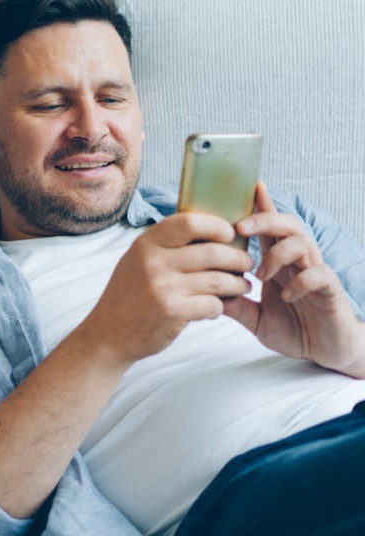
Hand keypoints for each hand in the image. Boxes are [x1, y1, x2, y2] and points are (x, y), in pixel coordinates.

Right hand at [78, 212, 254, 365]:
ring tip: (241, 286)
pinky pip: (213, 304)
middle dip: (238, 259)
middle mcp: (153, 262)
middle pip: (213, 252)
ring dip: (237, 284)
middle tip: (246, 264)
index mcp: (146, 244)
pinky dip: (220, 306)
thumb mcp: (137, 260)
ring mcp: (163, 288)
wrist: (109, 334)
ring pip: (219, 280)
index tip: (229, 235)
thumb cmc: (129, 295)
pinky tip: (216, 307)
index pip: (189, 222)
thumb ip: (165, 245)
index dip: (217, 226)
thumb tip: (209, 228)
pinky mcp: (172, 312)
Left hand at [224, 183, 364, 376]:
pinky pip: (319, 274)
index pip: (269, 228)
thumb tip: (205, 294)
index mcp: (279, 262)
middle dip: (263, 219)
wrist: (326, 350)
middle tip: (240, 228)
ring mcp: (315, 273)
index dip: (261, 205)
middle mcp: (298, 261)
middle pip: (286, 225)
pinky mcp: (330, 290)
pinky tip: (286, 297)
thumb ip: (235, 306)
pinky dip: (300, 282)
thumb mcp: (255, 319)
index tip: (248, 185)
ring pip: (302, 242)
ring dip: (276, 254)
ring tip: (260, 276)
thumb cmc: (294, 328)